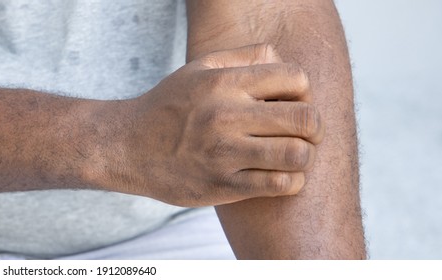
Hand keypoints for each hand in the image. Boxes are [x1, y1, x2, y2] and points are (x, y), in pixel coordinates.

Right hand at [110, 44, 324, 206]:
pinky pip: (280, 184)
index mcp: (223, 82)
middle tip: (305, 134)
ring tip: (292, 156)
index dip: (303, 92)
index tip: (290, 104)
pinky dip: (291, 181)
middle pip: (305, 119)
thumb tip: (284, 63)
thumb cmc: (169, 107)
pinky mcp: (223, 185)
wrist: (127, 148)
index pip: (295, 78)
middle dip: (314, 128)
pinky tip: (279, 175)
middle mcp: (225, 115)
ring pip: (298, 154)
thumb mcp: (199, 69)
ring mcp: (225, 152)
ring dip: (304, 156)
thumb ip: (244, 58)